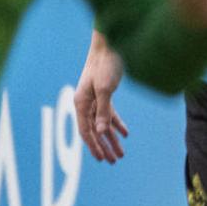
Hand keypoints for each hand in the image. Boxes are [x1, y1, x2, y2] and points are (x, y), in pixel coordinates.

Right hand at [74, 30, 127, 162]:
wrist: (109, 44)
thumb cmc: (105, 64)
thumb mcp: (105, 88)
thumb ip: (103, 111)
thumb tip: (100, 132)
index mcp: (81, 103)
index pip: (86, 130)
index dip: (93, 146)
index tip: (101, 159)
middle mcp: (86, 103)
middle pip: (94, 130)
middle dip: (104, 146)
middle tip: (114, 161)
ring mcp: (95, 98)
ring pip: (102, 123)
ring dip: (112, 138)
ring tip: (121, 153)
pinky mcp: (105, 93)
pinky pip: (109, 113)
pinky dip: (117, 123)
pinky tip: (125, 133)